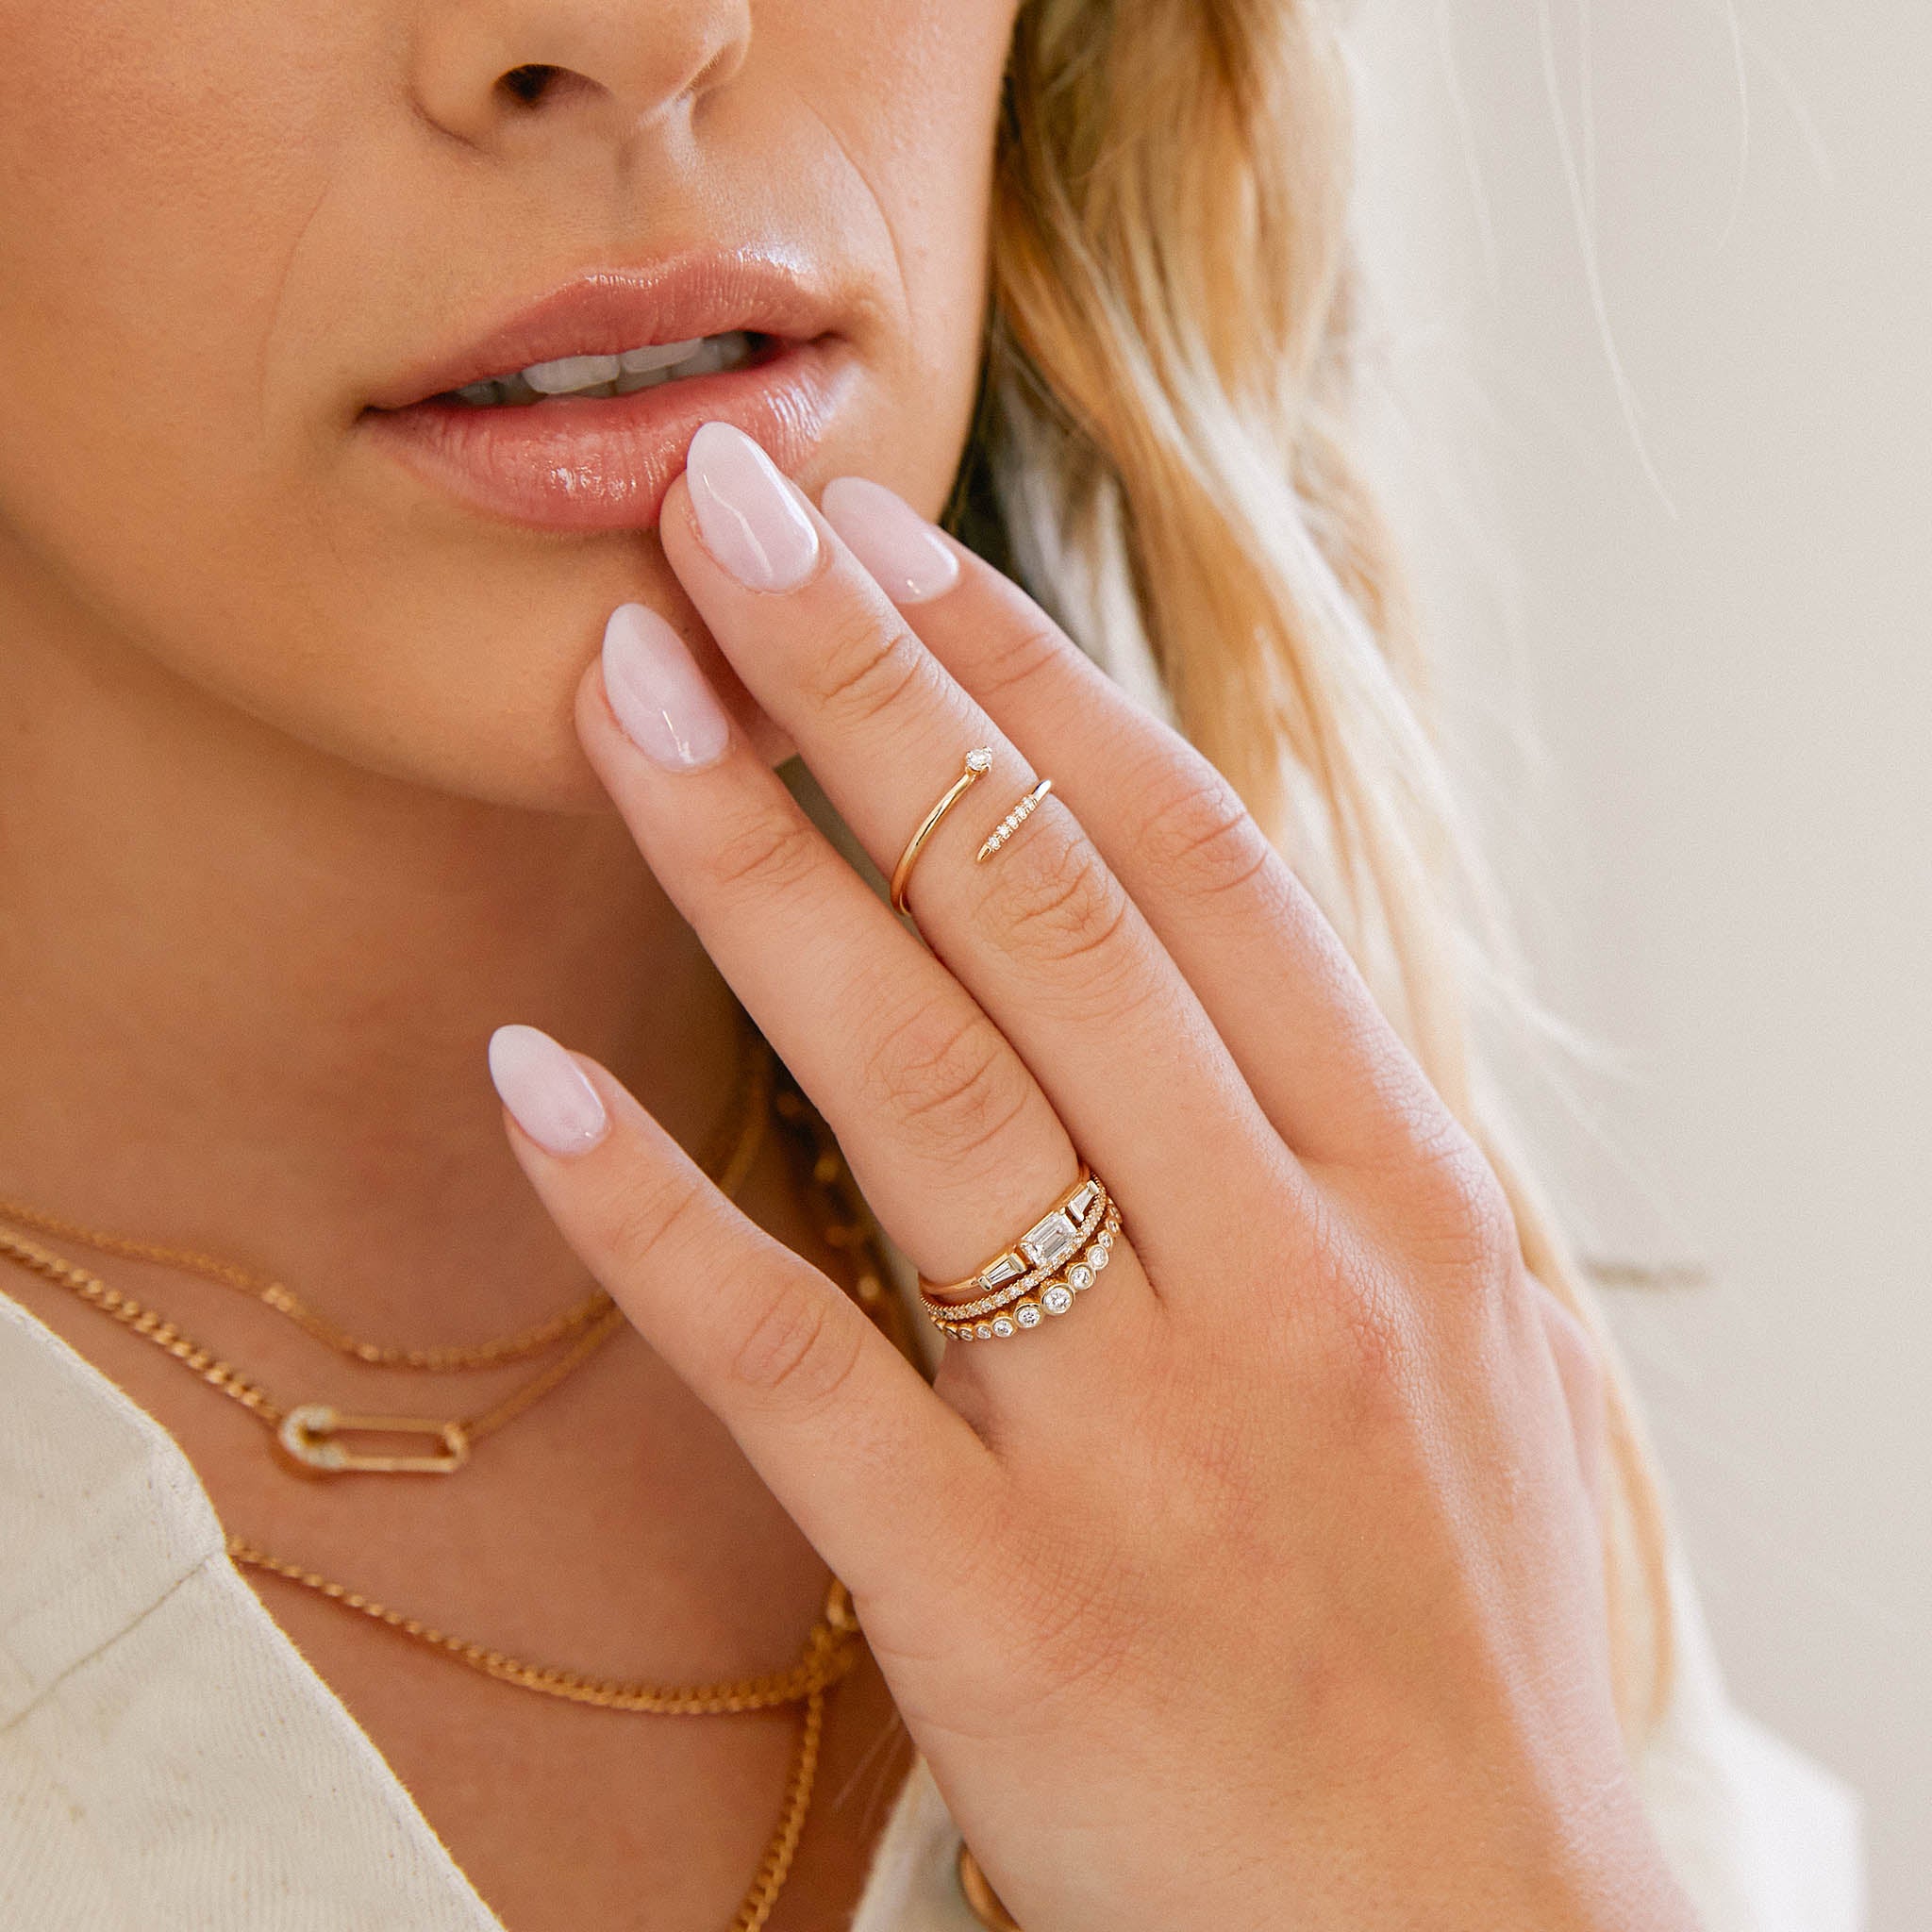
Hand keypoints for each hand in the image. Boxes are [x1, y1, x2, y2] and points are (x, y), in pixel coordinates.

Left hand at [486, 425, 1694, 1931]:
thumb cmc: (1448, 1622)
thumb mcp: (1454, 1332)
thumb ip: (1317, 1132)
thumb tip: (1167, 939)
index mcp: (1406, 1188)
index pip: (1191, 861)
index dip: (1023, 678)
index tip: (884, 543)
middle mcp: (1290, 1271)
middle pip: (1046, 914)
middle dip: (867, 692)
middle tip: (722, 525)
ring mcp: (1151, 1437)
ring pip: (927, 1086)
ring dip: (758, 868)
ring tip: (625, 702)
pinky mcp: (1012, 1608)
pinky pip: (808, 1375)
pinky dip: (664, 1221)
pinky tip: (538, 1088)